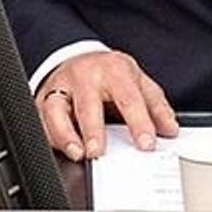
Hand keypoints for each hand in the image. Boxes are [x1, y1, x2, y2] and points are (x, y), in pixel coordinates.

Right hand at [37, 49, 178, 161]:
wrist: (80, 57)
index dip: (139, 122)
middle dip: (93, 130)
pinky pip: (42, 119)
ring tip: (79, 153)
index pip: (128, 97)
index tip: (146, 143)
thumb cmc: (111, 75)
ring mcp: (61, 86)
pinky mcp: (44, 99)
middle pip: (88, 104)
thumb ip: (156, 106)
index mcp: (114, 70)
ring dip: (66, 134)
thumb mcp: (138, 83)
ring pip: (56, 110)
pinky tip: (63, 148)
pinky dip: (51, 136)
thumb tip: (170, 129)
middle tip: (99, 152)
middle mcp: (85, 76)